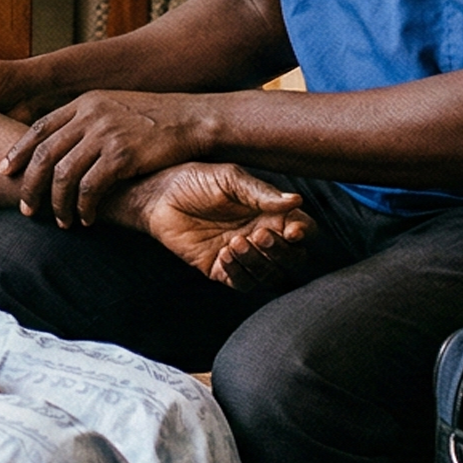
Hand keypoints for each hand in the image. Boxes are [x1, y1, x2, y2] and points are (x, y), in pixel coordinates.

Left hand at [4, 90, 212, 227]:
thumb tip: (62, 145)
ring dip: (58, 204)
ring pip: (63, 175)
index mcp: (85, 103)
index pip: (39, 127)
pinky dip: (85, 207)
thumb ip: (87, 121)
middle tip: (27, 209)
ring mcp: (106, 134)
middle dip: (31, 185)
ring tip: (60, 221)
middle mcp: (90, 116)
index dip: (18, 151)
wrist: (193, 118)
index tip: (6, 171)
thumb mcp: (115, 107)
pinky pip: (91, 188)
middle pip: (44, 154)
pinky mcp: (123, 155)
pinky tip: (88, 219)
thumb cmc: (156, 118)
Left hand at [122, 163, 311, 290]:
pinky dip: (238, 273)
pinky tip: (224, 254)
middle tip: (257, 234)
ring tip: (235, 242)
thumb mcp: (230, 179)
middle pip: (291, 258)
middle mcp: (260, 235)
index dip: (303, 233)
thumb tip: (296, 200)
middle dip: (280, 251)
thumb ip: (262, 193)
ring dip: (257, 263)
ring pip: (269, 274)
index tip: (292, 230)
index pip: (302, 229)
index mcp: (270, 212)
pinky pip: (241, 283)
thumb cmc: (194, 180)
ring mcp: (241, 254)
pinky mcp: (219, 268)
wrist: (158, 196)